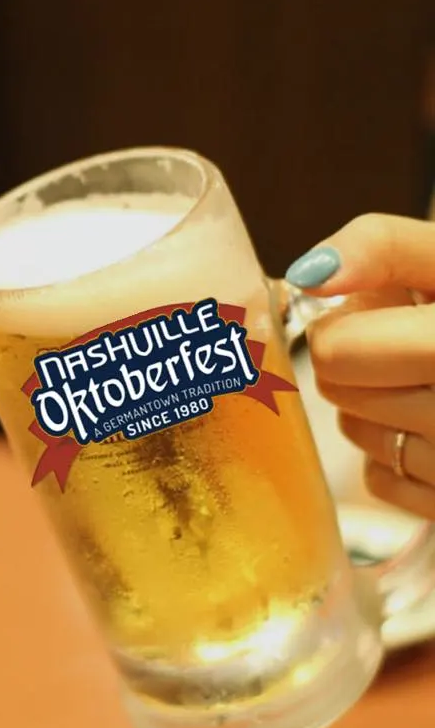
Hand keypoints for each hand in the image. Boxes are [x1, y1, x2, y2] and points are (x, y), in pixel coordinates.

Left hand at [286, 213, 434, 518]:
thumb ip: (382, 246)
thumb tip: (305, 278)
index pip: (335, 351)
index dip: (344, 323)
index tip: (382, 310)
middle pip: (337, 390)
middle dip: (357, 360)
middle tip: (412, 341)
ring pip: (356, 434)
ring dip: (376, 404)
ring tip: (433, 376)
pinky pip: (383, 480)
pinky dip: (398, 454)